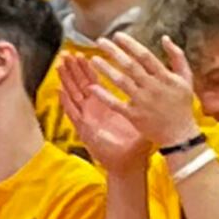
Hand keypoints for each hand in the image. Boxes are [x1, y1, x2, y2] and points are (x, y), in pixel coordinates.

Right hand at [57, 49, 152, 172]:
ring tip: (60, 65)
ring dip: (66, 80)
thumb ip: (144, 105)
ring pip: (74, 95)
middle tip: (67, 53)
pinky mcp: (84, 130)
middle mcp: (95, 111)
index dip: (88, 67)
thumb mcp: (141, 121)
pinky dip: (66, 102)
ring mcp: (88, 119)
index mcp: (107, 106)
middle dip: (74, 69)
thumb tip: (158, 91)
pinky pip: (73, 114)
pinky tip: (60, 91)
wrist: (129, 166)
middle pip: (81, 84)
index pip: (95, 81)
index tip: (83, 53)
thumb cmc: (135, 146)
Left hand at [86, 32, 198, 153]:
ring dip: (106, 69)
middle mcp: (152, 87)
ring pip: (121, 82)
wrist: (180, 135)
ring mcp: (142, 102)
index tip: (117, 35)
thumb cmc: (182, 105)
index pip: (144, 55)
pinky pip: (116, 104)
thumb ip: (177, 56)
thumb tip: (165, 38)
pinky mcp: (135, 116)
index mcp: (164, 77)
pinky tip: (92, 87)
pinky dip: (104, 96)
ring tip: (93, 59)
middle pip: (130, 65)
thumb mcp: (186, 79)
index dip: (130, 44)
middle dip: (113, 51)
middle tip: (100, 41)